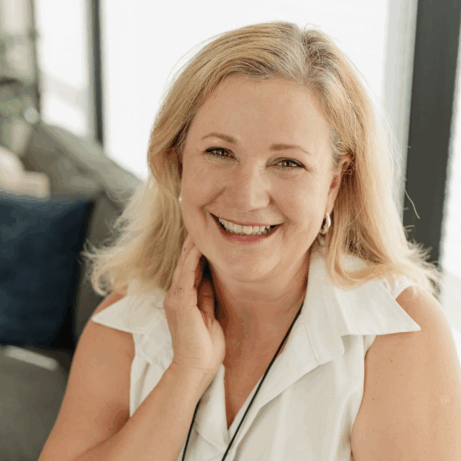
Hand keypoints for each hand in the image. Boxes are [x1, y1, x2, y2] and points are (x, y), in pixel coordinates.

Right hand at [163, 234, 225, 382]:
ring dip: (192, 247)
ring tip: (199, 228)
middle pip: (185, 264)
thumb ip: (207, 296)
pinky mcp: (181, 303)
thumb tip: (211, 277)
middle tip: (200, 224)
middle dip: (192, 245)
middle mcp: (175, 296)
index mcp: (182, 300)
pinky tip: (198, 246)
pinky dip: (192, 260)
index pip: (190, 270)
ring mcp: (176, 299)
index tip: (205, 236)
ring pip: (184, 266)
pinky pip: (187, 276)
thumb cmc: (204, 347)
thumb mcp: (209, 315)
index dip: (196, 253)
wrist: (196, 369)